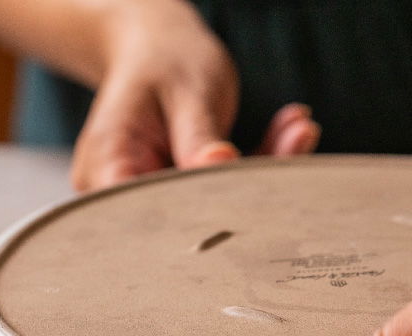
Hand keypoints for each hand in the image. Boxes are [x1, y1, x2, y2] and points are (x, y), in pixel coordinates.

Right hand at [70, 0, 319, 190]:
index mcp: (111, 168)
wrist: (155, 45)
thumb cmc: (162, 60)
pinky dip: (266, 163)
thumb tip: (220, 168)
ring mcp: (163, 196)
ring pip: (222, 204)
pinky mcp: (194, 193)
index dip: (202, 215)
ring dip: (267, 171)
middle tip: (295, 144)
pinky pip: (233, 189)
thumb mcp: (184, 93)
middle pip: (192, 214)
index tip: (252, 189)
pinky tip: (293, 129)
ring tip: (300, 130)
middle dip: (249, 187)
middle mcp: (130, 191)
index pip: (152, 215)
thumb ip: (199, 138)